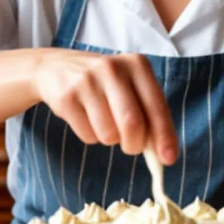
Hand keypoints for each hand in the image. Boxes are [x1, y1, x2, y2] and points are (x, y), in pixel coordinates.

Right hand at [33, 49, 177, 163]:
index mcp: (137, 65)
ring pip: (109, 135)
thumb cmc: (104, 83)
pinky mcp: (66, 97)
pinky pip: (88, 136)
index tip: (169, 159)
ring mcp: (86, 81)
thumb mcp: (130, 87)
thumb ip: (148, 115)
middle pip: (133, 124)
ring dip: (109, 139)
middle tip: (130, 146)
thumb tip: (163, 155)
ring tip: (102, 121)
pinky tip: (85, 116)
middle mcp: (112, 69)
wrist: (55, 67)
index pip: (156, 107)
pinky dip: (90, 136)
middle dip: (134, 145)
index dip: (164, 136)